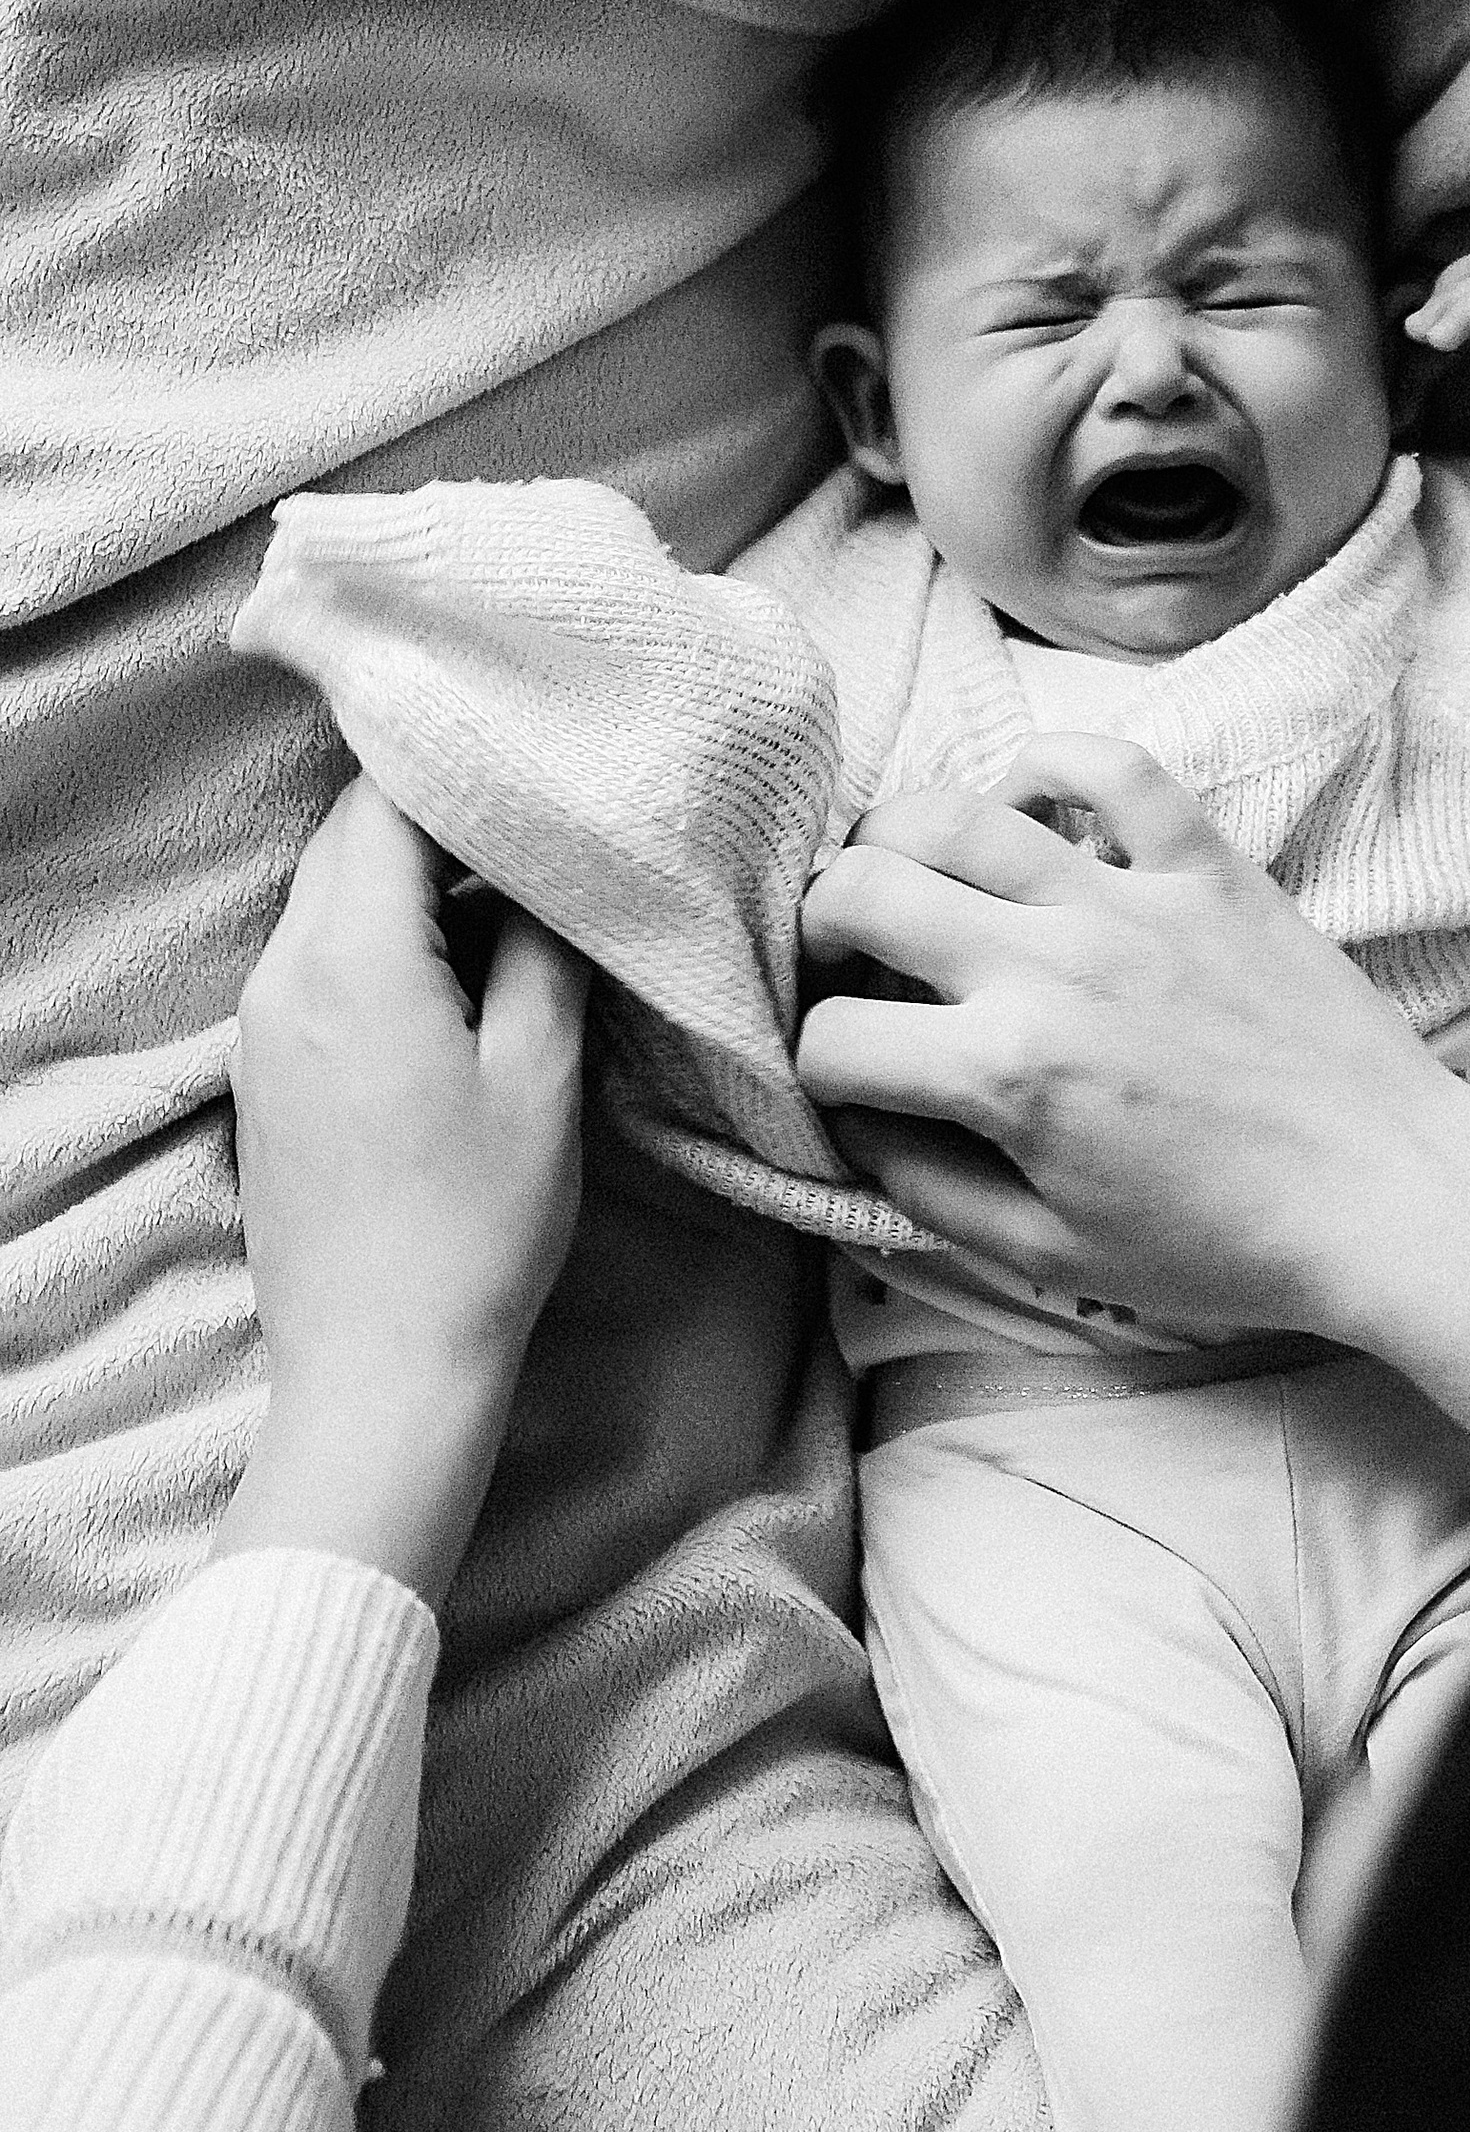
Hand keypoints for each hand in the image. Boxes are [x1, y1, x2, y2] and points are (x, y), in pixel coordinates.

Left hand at [219, 777, 589, 1600]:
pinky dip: (384, 946)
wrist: (379, 1367)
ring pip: (333, 902)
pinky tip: (458, 985)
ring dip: (414, 888)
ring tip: (512, 910)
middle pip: (348, 842)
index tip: (536, 764)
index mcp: (351, 960)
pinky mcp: (265, 1075)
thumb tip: (545, 881)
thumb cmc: (475, 1230)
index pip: (386, 801)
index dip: (461, 767)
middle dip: (438, 819)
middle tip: (538, 829)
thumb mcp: (542, 1077)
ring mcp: (261, 1028)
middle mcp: (282, 976)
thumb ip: (543, 954)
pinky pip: (319, 966)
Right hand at [796, 740, 1469, 1465]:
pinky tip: (1026, 812)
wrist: (1392, 1200)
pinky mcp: (1207, 868)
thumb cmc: (1229, 1246)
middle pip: (860, 887)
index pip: (836, 1040)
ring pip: (957, 810)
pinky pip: (1108, 765)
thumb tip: (857, 1128)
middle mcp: (1054, 966)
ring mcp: (1132, 901)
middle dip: (816, 926)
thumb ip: (931, 1190)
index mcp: (1008, 1074)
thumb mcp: (1054, 1258)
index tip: (848, 1083)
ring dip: (897, 841)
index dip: (816, 1069)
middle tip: (842, 960)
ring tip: (905, 881)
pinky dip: (1047, 767)